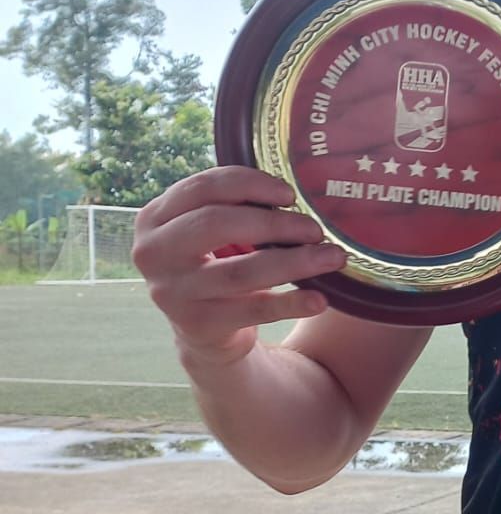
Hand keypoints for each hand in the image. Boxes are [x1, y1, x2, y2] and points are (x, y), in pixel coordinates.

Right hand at [132, 167, 345, 365]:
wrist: (202, 329)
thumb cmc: (213, 262)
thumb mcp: (207, 229)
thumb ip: (234, 206)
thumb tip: (293, 194)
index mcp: (155, 218)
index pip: (203, 187)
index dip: (250, 184)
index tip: (290, 193)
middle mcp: (154, 253)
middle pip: (217, 224)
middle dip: (274, 223)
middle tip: (315, 229)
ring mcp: (173, 292)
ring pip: (241, 271)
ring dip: (294, 262)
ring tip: (332, 257)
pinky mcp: (198, 325)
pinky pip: (253, 310)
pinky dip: (291, 304)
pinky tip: (320, 299)